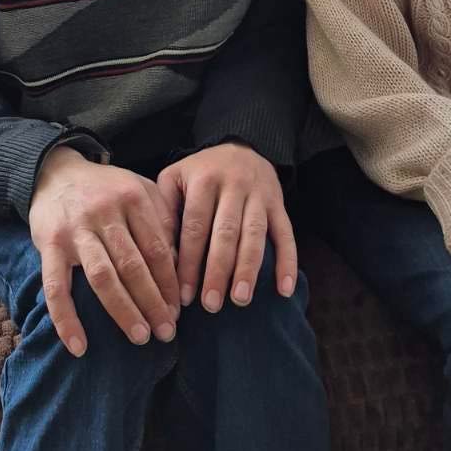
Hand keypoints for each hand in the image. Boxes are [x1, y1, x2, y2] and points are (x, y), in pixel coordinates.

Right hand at [28, 147, 179, 357]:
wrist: (55, 173)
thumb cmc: (107, 188)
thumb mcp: (140, 189)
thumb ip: (162, 219)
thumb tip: (180, 263)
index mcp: (132, 198)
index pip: (157, 247)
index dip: (170, 282)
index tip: (179, 311)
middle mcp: (105, 212)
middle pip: (133, 265)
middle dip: (153, 302)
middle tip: (167, 332)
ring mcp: (75, 230)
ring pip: (102, 277)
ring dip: (123, 311)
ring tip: (140, 337)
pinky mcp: (49, 245)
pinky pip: (56, 288)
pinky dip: (66, 320)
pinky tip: (79, 346)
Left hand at [156, 143, 297, 312]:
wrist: (241, 146)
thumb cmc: (200, 172)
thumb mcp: (174, 178)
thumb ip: (164, 210)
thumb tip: (162, 255)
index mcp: (204, 179)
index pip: (195, 226)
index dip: (189, 261)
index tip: (183, 294)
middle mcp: (234, 185)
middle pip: (226, 232)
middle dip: (218, 270)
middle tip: (210, 304)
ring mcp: (260, 194)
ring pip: (256, 234)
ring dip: (249, 269)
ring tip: (240, 300)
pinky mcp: (279, 204)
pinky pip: (287, 234)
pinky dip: (288, 262)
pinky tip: (284, 289)